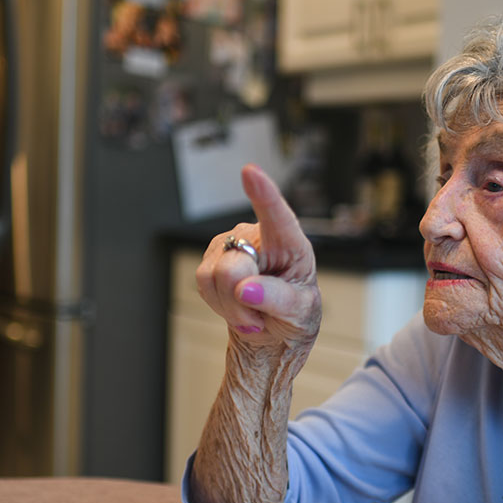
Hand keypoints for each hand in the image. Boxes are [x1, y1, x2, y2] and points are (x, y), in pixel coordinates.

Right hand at [195, 164, 320, 347]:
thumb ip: (277, 299)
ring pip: (212, 276)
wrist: (273, 330)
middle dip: (240, 300)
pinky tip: (235, 305)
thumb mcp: (300, 312)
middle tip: (259, 315)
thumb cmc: (294, 314)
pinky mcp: (211, 257)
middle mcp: (258, 236)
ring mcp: (231, 244)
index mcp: (290, 243)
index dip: (263, 194)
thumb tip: (246, 289)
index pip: (278, 216)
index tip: (251, 172)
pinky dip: (218, 304)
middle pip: (232, 266)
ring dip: (230, 306)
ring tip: (251, 310)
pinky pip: (202, 283)